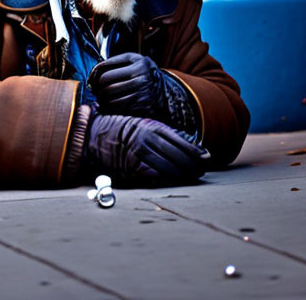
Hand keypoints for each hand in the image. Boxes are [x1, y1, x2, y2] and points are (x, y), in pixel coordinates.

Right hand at [84, 114, 208, 184]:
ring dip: (183, 176)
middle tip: (201, 171)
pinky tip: (174, 179)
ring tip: (190, 176)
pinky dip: (167, 179)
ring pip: (170, 170)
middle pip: (180, 159)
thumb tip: (196, 150)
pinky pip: (156, 177)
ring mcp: (139, 155)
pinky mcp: (132, 168)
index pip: (183, 144)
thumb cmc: (127, 131)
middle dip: (194, 167)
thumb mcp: (148, 126)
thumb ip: (169, 136)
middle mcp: (148, 140)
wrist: (98, 136)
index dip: (198, 154)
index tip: (207, 159)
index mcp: (154, 127)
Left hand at [88, 52, 165, 117]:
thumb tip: (93, 74)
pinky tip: (110, 105)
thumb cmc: (142, 72)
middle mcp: (142, 80)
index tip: (92, 81)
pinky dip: (110, 109)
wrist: (164, 91)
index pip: (105, 76)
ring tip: (103, 98)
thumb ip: (113, 61)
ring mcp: (142, 96)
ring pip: (111, 101)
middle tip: (97, 91)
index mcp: (139, 65)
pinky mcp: (142, 109)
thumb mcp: (133, 60)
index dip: (94, 79)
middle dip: (98, 91)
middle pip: (107, 89)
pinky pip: (118, 111)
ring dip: (103, 101)